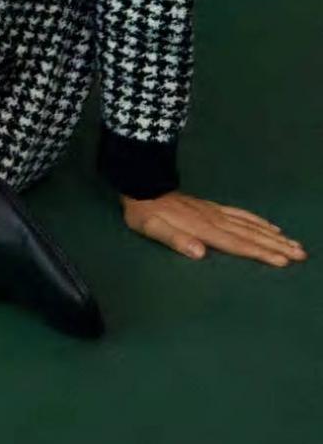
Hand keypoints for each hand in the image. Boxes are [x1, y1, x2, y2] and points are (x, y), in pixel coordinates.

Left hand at [120, 190, 307, 265]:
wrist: (142, 183)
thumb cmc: (145, 211)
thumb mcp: (152, 228)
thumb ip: (176, 240)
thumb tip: (200, 253)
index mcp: (202, 228)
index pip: (237, 244)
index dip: (260, 253)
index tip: (283, 260)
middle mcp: (214, 219)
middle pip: (250, 234)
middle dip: (276, 245)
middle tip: (301, 253)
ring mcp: (215, 212)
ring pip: (250, 224)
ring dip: (272, 235)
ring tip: (294, 243)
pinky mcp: (212, 207)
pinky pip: (241, 214)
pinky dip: (258, 220)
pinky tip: (269, 226)